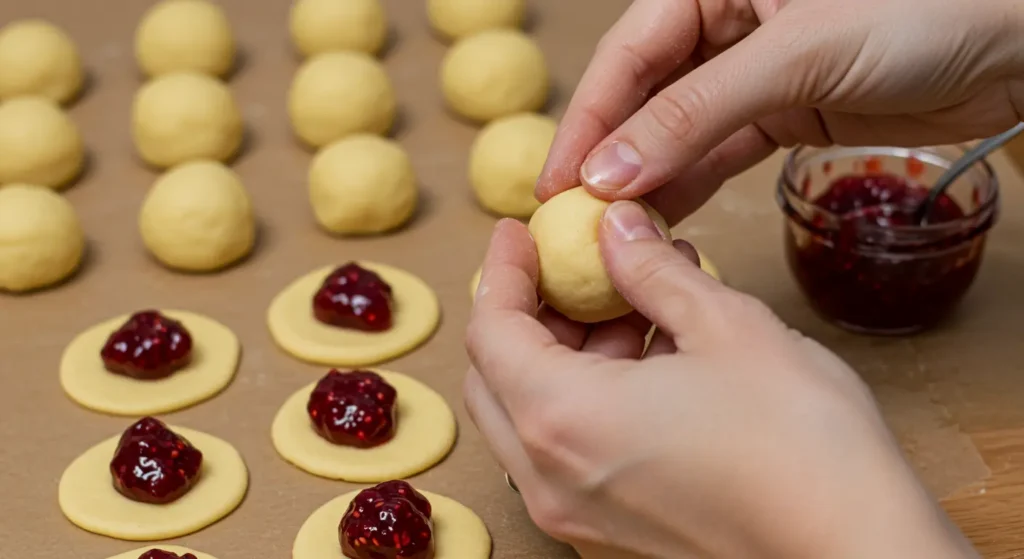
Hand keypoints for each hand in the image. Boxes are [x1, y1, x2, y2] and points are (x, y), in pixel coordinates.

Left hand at [464, 206, 978, 557]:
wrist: (856, 549)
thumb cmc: (799, 441)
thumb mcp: (725, 326)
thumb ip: (652, 271)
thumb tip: (616, 227)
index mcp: (561, 418)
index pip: (490, 331)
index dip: (502, 270)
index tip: (520, 232)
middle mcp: (550, 477)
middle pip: (495, 378)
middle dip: (524, 313)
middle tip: (568, 267)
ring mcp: (576, 514)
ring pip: (531, 416)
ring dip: (562, 354)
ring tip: (630, 304)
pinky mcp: (611, 532)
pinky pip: (568, 452)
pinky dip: (585, 399)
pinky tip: (648, 358)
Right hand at [537, 0, 1023, 223]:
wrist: (1016, 38)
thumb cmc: (922, 8)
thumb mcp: (796, 55)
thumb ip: (695, 113)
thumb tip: (610, 171)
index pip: (629, 53)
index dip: (588, 118)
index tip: (558, 183)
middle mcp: (725, 20)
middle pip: (644, 93)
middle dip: (611, 155)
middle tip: (574, 219)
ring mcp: (754, 69)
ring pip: (678, 128)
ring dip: (648, 178)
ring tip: (613, 231)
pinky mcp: (783, 111)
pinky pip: (720, 150)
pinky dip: (692, 184)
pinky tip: (663, 217)